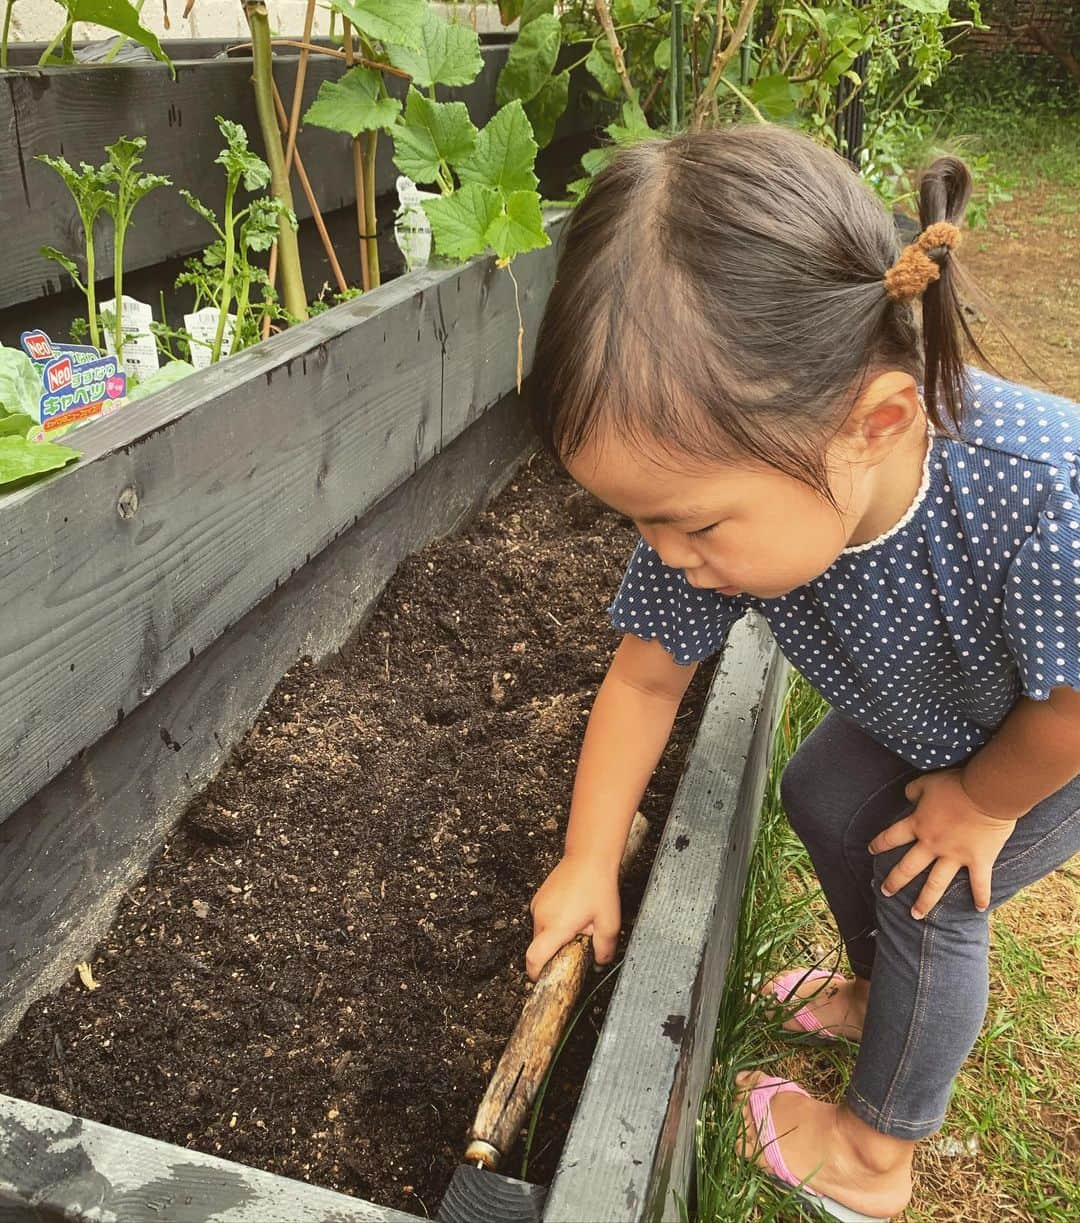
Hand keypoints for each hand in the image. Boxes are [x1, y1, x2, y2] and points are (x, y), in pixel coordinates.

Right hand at [526, 854, 619, 981]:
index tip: (541, 979)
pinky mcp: (539, 897)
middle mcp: (541, 916)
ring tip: (577, 921)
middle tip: (577, 942)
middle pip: (539, 947)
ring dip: (555, 935)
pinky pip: (542, 918)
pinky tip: (572, 911)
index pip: (534, 958)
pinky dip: (553, 922)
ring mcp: (538, 905)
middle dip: (555, 951)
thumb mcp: (610, 923)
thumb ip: (604, 949)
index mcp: (556, 927)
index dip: (535, 973)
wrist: (589, 856)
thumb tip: (599, 964)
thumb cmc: (599, 886)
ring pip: (541, 933)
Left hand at [868, 770, 1019, 918]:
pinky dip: (980, 897)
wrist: (987, 792)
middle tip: (885, 892)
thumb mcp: (927, 783)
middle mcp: (932, 845)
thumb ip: (913, 791)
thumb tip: (907, 797)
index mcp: (918, 825)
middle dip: (895, 881)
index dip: (879, 843)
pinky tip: (978, 909)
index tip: (871, 850)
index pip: (892, 837)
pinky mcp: (978, 861)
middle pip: (908, 868)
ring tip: (916, 915)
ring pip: (935, 884)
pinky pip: (979, 883)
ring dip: (925, 901)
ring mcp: (955, 856)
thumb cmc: (956, 785)